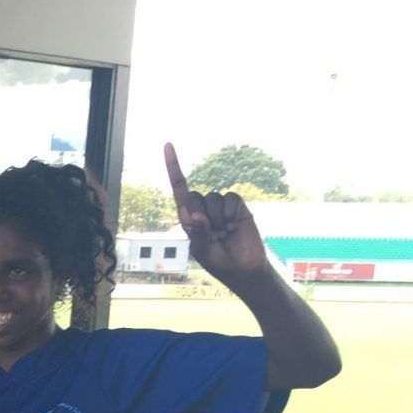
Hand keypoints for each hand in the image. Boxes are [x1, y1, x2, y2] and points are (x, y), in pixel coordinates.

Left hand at [165, 142, 267, 284]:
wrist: (244, 268)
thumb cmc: (218, 261)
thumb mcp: (203, 250)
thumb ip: (198, 233)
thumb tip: (195, 216)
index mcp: (188, 218)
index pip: (179, 189)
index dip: (173, 167)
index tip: (168, 145)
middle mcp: (202, 209)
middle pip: (194, 196)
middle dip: (200, 215)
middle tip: (211, 234)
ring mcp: (220, 207)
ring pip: (213, 197)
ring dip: (218, 218)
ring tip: (225, 233)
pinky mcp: (238, 206)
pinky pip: (231, 198)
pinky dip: (232, 212)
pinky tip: (235, 226)